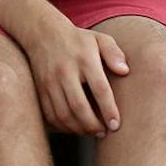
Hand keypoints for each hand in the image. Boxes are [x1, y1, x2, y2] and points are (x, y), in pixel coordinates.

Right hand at [0, 0, 129, 135]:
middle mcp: (66, 72)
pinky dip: (63, 126)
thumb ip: (114, 53)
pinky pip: (50, 114)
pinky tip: (75, 127)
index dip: (108, 110)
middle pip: (79, 106)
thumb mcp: (100, 39)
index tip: (116, 125)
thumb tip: (125, 71)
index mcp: (85, 59)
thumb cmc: (79, 40)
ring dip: (78, 128)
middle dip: (92, 124)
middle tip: (104, 133)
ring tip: (91, 132)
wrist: (43, 33)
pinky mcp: (40, 89)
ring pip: (63, 113)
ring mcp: (50, 82)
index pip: (100, 89)